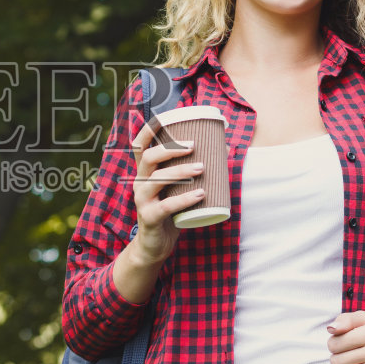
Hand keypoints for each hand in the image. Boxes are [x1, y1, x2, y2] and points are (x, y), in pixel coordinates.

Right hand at [126, 116, 206, 267]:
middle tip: (194, 145)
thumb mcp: (178, 188)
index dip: (148, 129)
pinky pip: (166, 206)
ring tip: (202, 167)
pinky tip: (201, 194)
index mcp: (145, 172)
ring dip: (180, 171)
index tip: (164, 118)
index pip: (139, 145)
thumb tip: (225, 148)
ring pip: (157, 179)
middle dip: (171, 148)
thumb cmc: (170, 211)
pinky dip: (184, 199)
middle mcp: (139, 182)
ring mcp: (142, 200)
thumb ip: (194, 169)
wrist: (155, 245)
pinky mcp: (149, 218)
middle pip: (148, 157)